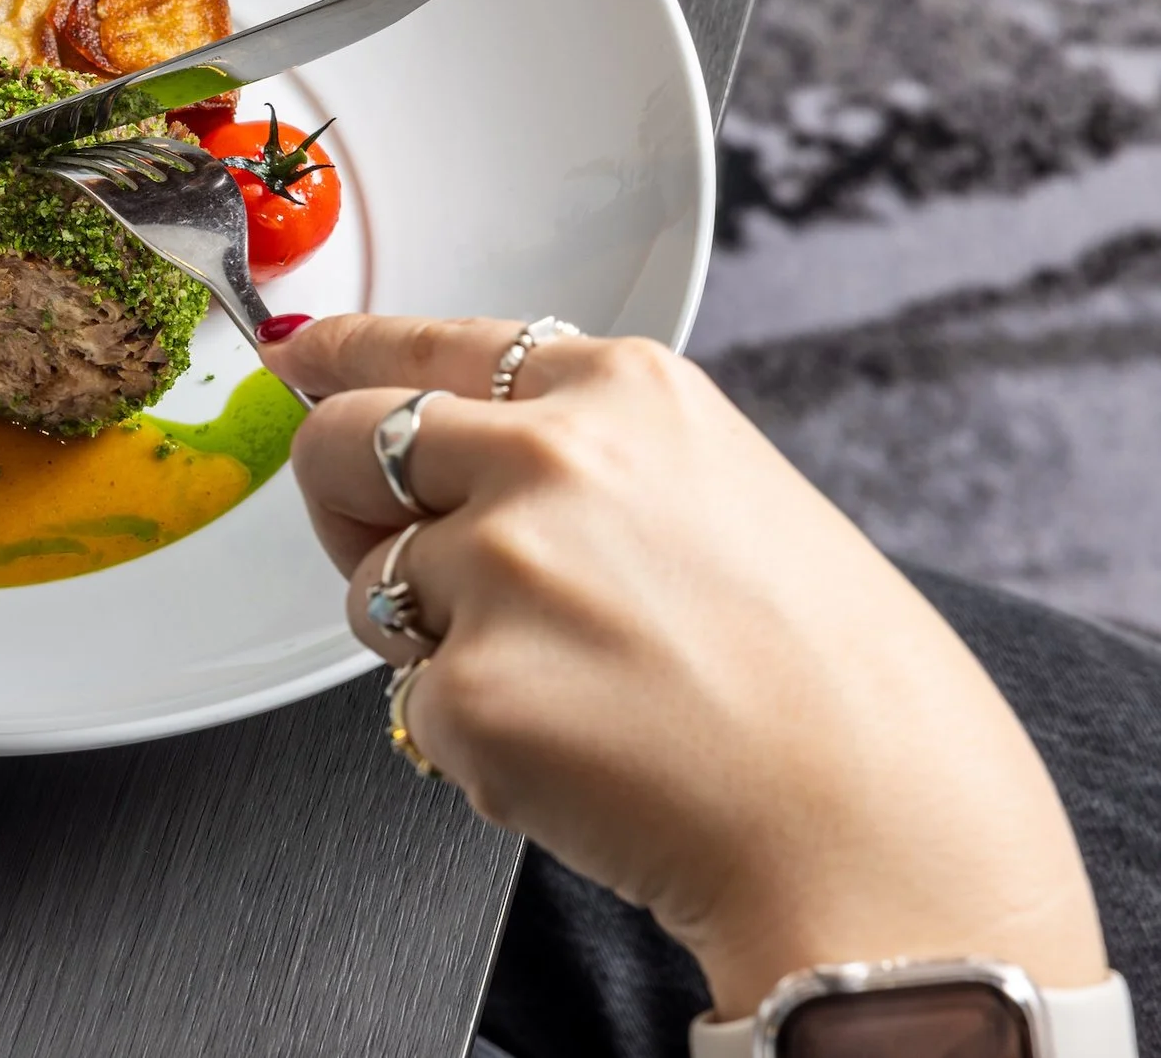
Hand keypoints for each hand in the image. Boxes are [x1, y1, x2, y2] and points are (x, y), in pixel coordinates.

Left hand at [261, 314, 1108, 1016]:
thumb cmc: (829, 682)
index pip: (425, 347)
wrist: (882, 833)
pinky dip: (470, 735)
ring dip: (426, 635)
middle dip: (338, 496)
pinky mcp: (470, 691)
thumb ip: (589, 453)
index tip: (298, 359)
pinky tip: (577, 749)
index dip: (342, 357)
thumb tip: (456, 439)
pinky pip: (412, 703)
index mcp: (620, 391)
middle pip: (343, 444)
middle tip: (382, 543)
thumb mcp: (724, 491)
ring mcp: (499, 572)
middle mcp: (546, 459)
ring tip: (563, 680)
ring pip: (368, 587)